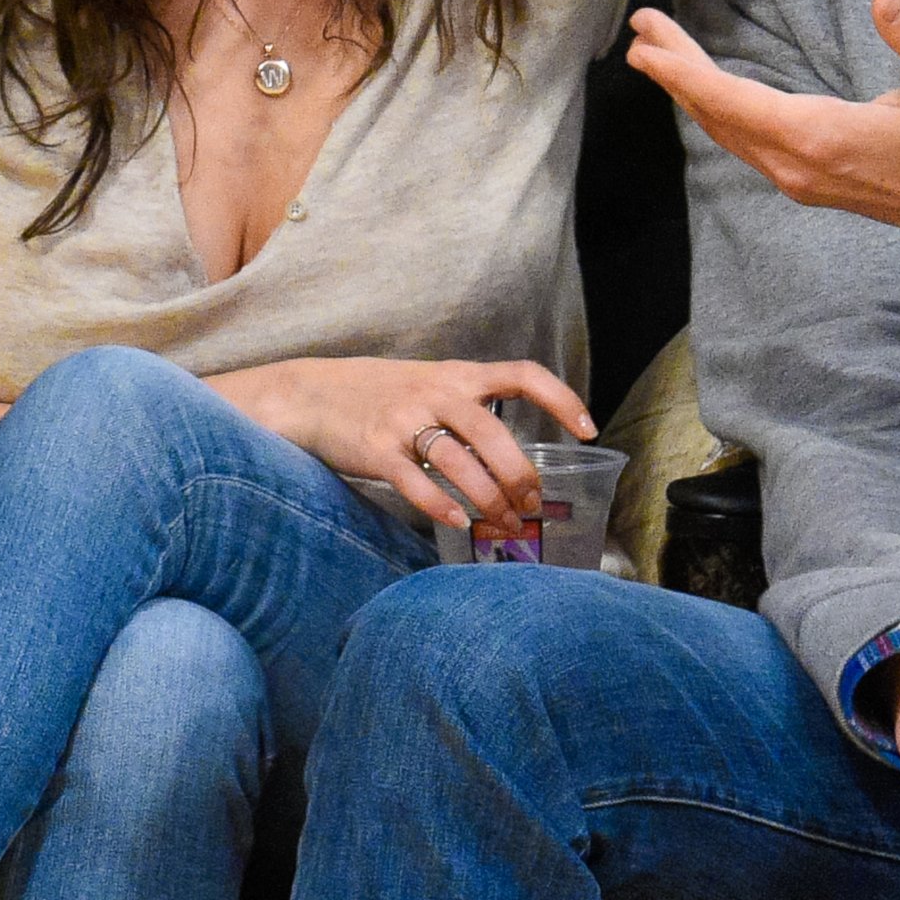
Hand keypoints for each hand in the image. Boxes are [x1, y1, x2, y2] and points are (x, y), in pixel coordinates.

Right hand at [212, 357, 593, 534]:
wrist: (310, 393)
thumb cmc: (380, 395)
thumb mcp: (430, 385)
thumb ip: (468, 410)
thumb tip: (513, 459)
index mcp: (458, 375)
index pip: (523, 374)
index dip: (562, 399)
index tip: (589, 429)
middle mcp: (436, 392)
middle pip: (495, 434)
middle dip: (521, 475)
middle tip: (534, 504)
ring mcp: (404, 420)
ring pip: (460, 463)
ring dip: (489, 499)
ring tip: (506, 525)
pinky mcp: (375, 449)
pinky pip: (416, 482)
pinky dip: (441, 506)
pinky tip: (459, 524)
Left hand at [625, 0, 899, 272]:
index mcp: (822, 136)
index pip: (731, 99)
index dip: (682, 69)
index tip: (645, 40)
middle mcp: (799, 165)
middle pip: (717, 114)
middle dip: (673, 72)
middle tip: (639, 31)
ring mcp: (802, 180)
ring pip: (728, 133)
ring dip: (691, 93)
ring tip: (658, 56)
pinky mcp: (812, 183)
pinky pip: (746, 145)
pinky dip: (718, 113)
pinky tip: (710, 94)